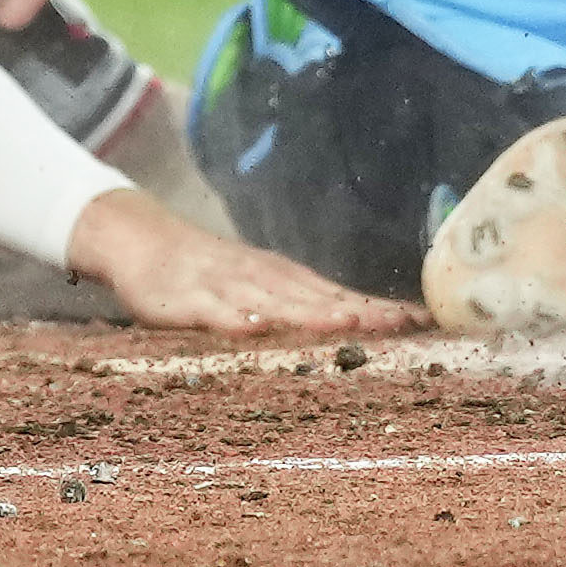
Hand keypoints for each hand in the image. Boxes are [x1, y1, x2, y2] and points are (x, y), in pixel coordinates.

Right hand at [69, 186, 414, 338]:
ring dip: (309, 313)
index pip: (342, 296)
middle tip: (401, 326)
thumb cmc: (209, 274)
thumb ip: (302, 305)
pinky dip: (234, 318)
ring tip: (344, 325)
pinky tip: (254, 328)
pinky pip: (212, 312)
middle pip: (317, 299)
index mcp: (285, 280)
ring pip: (272, 302)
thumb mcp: (261, 287)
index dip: (381, 309)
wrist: (141, 239)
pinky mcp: (185, 299)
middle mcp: (263, 279)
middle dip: (359, 313)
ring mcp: (225, 286)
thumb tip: (363, 324)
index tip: (424, 323)